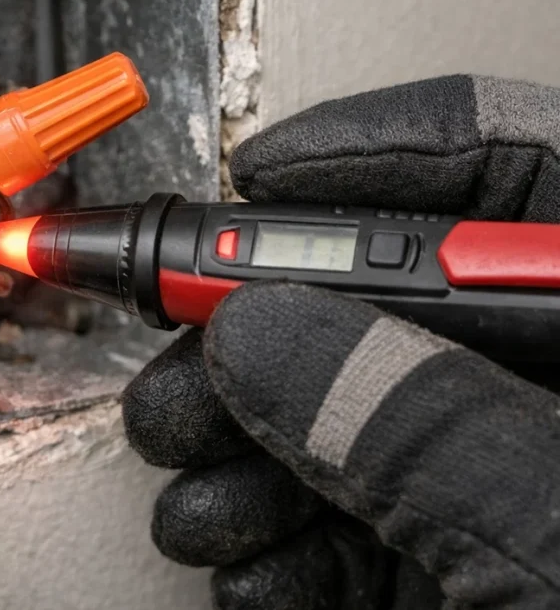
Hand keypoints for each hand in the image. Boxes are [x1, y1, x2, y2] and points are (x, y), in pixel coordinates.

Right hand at [123, 75, 559, 608]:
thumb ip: (433, 432)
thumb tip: (274, 339)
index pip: (522, 170)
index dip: (381, 152)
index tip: (261, 178)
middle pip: (398, 294)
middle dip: (262, 329)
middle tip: (187, 357)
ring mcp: (509, 467)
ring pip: (351, 402)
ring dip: (246, 441)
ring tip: (202, 488)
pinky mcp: (462, 545)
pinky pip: (351, 506)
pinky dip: (278, 531)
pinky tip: (252, 557)